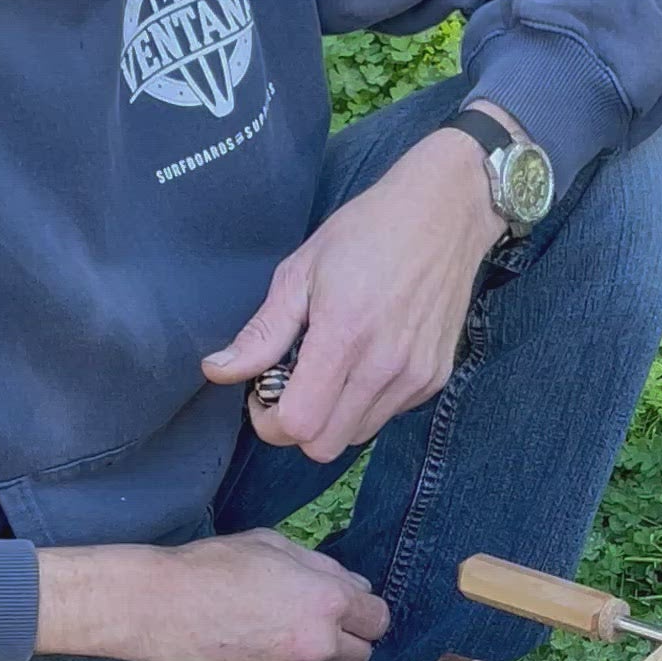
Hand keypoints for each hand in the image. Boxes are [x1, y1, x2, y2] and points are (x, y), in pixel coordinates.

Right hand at [36, 531, 391, 660]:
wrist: (158, 607)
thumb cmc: (213, 566)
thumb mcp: (273, 545)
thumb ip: (322, 566)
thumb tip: (353, 584)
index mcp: (327, 601)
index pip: (378, 619)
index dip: (365, 610)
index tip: (350, 605)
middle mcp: (317, 642)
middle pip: (362, 654)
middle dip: (349, 638)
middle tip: (320, 620)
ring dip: (315, 653)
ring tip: (279, 629)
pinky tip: (257, 643)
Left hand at [201, 125, 505, 465]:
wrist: (443, 214)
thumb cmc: (367, 233)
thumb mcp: (300, 271)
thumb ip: (262, 332)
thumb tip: (218, 370)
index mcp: (344, 336)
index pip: (298, 426)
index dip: (269, 421)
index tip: (263, 392)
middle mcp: (385, 365)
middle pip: (324, 446)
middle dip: (296, 426)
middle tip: (290, 386)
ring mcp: (415, 376)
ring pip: (356, 436)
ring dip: (332, 416)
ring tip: (330, 369)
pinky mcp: (435, 378)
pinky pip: (388, 415)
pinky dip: (366, 402)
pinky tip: (365, 359)